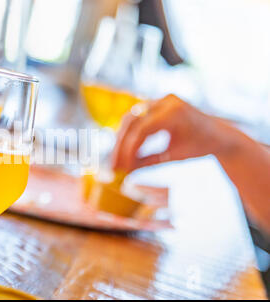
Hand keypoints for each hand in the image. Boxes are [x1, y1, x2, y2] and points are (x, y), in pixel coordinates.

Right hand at [111, 94, 231, 170]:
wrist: (217, 134)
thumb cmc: (199, 146)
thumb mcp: (174, 157)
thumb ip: (148, 162)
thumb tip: (125, 171)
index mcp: (173, 112)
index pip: (141, 130)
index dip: (128, 150)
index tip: (120, 167)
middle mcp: (165, 102)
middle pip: (131, 122)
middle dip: (120, 145)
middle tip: (113, 165)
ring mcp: (160, 101)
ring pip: (130, 119)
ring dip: (121, 139)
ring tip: (116, 159)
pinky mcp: (155, 104)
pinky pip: (136, 118)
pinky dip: (129, 134)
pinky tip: (123, 150)